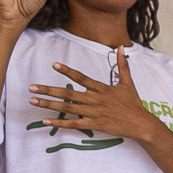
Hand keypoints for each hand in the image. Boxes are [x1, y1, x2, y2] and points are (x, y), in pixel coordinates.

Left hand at [30, 48, 160, 140]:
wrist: (140, 123)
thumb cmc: (133, 103)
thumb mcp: (127, 82)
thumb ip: (122, 64)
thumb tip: (121, 47)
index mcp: (101, 88)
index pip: (81, 78)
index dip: (67, 71)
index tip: (54, 65)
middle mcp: (95, 100)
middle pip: (68, 94)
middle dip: (48, 90)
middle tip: (31, 87)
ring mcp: (94, 113)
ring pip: (67, 108)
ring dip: (49, 105)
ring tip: (33, 101)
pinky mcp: (95, 125)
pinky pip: (74, 124)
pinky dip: (59, 123)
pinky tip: (46, 121)